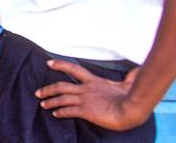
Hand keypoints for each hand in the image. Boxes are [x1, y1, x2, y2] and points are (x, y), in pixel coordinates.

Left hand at [36, 60, 150, 130]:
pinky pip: (68, 111)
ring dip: (50, 100)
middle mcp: (86, 89)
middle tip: (38, 92)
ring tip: (42, 103)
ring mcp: (84, 100)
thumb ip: (130, 77)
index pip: (73, 69)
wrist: (131, 108)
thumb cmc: (132, 97)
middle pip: (61, 85)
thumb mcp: (129, 84)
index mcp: (94, 81)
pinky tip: (55, 114)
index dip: (60, 65)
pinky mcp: (86, 111)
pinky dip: (60, 112)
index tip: (49, 63)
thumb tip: (137, 70)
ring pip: (61, 98)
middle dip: (48, 89)